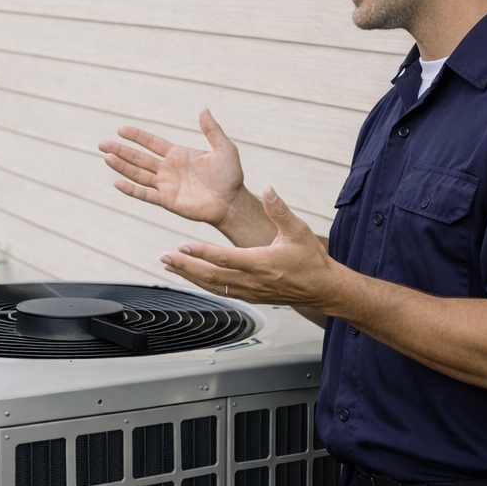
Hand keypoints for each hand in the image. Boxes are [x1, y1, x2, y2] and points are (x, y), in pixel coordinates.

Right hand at [99, 110, 254, 232]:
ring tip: (106, 157)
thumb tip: (204, 109)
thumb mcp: (224, 148)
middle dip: (120, 151)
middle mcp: (168, 169)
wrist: (232, 202)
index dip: (136, 136)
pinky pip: (145, 194)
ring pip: (138, 174)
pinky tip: (117, 182)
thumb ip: (212, 130)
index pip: (151, 143)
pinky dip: (131, 189)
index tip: (120, 129)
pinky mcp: (167, 201)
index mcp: (178, 155)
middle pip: (139, 158)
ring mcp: (166, 185)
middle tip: (102, 144)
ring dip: (122, 166)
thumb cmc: (230, 177)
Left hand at [161, 188, 343, 309]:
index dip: (202, 253)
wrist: (322, 287)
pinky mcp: (249, 296)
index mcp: (262, 263)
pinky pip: (220, 292)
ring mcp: (249, 292)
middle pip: (211, 276)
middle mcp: (252, 281)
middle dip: (185, 266)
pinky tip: (189, 276)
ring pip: (212, 286)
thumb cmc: (311, 259)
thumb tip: (269, 189)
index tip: (181, 245)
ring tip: (168, 265)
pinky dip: (201, 283)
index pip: (225, 259)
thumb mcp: (298, 230)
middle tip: (164, 257)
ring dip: (188, 276)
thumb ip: (280, 210)